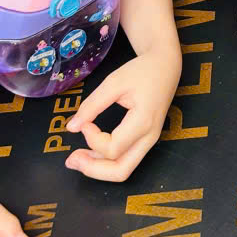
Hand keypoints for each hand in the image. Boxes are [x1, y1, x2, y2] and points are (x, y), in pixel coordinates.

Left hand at [65, 49, 181, 181]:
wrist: (166, 66)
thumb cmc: (143, 71)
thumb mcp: (114, 82)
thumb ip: (92, 105)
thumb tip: (72, 127)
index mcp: (143, 122)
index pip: (112, 148)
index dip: (92, 139)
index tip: (84, 121)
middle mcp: (149, 137)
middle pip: (121, 170)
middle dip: (93, 170)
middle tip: (71, 160)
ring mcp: (149, 140)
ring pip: (124, 168)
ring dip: (98, 168)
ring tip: (76, 159)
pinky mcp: (146, 138)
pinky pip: (126, 158)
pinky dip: (107, 161)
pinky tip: (91, 153)